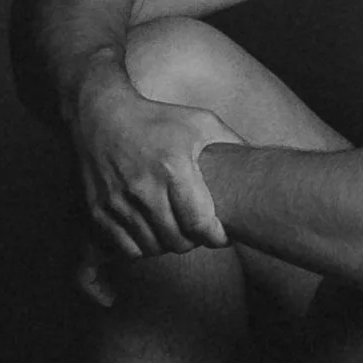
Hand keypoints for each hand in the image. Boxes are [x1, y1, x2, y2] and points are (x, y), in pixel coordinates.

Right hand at [71, 83, 242, 302]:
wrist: (101, 114)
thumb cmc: (158, 119)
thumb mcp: (201, 122)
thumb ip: (233, 143)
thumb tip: (265, 164)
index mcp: (173, 166)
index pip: (200, 223)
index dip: (216, 237)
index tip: (222, 234)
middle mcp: (143, 186)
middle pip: (178, 241)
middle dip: (194, 241)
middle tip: (200, 231)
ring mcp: (117, 200)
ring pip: (153, 248)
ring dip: (169, 245)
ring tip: (177, 230)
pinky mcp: (98, 210)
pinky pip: (127, 248)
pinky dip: (143, 247)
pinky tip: (152, 231)